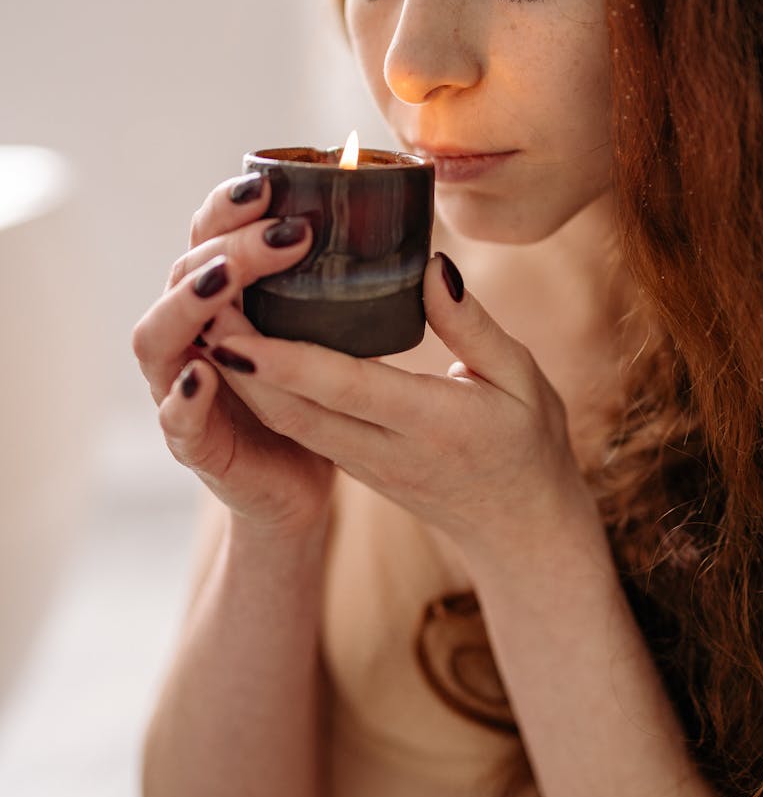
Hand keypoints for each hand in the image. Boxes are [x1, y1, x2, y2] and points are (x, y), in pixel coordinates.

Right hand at [131, 174, 335, 532]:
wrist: (301, 485)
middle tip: (282, 233)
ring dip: (188, 304)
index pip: (207, 236)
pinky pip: (176, 419)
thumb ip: (346, 288)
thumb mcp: (336, 333)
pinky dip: (185, 396)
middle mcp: (192, 335)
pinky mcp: (196, 444)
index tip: (272, 186)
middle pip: (182, 274)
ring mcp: (182, 389)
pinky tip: (207, 372)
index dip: (228, 207)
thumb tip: (416, 241)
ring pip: (159, 337)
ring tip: (226, 281)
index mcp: (222, 300)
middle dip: (225, 246)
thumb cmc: (317, 398)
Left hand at [201, 253, 598, 560]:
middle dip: (241, 363)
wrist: (519, 531)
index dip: (286, 362)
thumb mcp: (521, 378)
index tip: (236, 330)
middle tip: (200, 305)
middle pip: (296, 409)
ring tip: (208, 318)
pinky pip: (300, 427)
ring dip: (244, 378)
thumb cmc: (528, 446)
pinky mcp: (353, 465)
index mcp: (431, 424)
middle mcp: (386, 450)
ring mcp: (363, 464)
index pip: (346, 389)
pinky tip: (245, 351)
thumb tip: (431, 265)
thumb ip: (472, 325)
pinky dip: (267, 392)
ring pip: (289, 422)